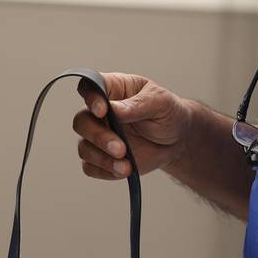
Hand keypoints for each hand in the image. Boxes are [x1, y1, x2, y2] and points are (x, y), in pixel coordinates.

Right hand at [73, 73, 193, 179]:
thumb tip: (114, 109)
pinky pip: (90, 167)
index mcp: (113, 90)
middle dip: (98, 136)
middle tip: (120, 148)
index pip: (89, 87)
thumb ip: (137, 104)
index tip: (102, 111)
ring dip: (102, 158)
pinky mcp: (102, 158)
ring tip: (126, 165)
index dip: (90, 97)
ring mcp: (99, 135)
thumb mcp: (161, 103)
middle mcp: (101, 113)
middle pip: (81, 121)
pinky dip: (105, 171)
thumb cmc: (167, 114)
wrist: (176, 141)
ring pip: (84, 147)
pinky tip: (124, 169)